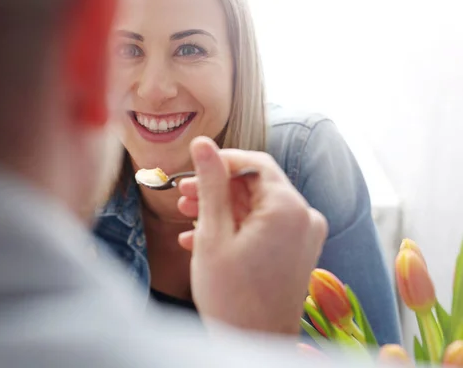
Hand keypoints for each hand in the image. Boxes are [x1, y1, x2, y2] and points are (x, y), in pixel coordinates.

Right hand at [177, 137, 327, 334]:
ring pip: (258, 207)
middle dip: (217, 189)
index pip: (256, 163)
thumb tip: (203, 143)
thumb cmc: (231, 296)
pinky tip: (203, 240)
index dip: (222, 161)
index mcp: (288, 209)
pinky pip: (266, 228)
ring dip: (222, 210)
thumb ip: (210, 183)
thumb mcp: (213, 233)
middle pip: (256, 186)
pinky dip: (237, 229)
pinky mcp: (298, 252)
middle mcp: (305, 217)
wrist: (252, 346)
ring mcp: (304, 237)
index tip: (193, 169)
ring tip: (187, 217)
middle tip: (183, 196)